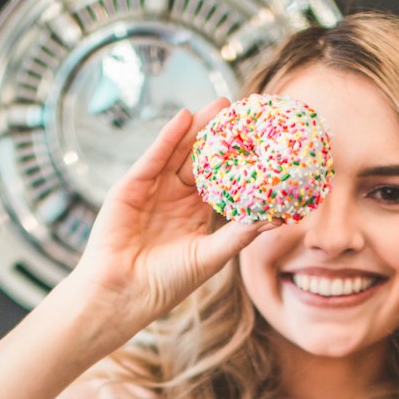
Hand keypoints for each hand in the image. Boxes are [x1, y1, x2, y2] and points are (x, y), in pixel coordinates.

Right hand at [64, 98, 279, 337]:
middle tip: (243, 111)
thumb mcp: (210, 255)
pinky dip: (168, 137)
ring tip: (219, 105)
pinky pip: (153, 157)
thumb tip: (275, 218)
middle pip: (201, 159)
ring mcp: (152, 190)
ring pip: (179, 153)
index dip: (238, 160)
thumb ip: (240, 234)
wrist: (124, 292)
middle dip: (220, 136)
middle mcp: (175, 198)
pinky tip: (185, 118)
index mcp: (196, 214)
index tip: (261, 141)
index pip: (221, 180)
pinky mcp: (131, 186)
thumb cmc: (167, 282)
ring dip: (197, 128)